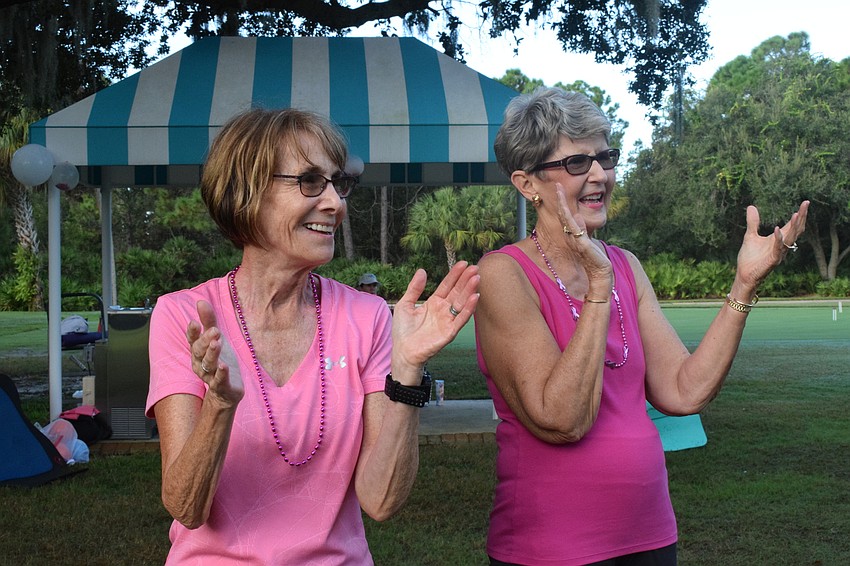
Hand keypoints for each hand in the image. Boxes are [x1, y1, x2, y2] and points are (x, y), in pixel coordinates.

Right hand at [186, 300, 243, 406]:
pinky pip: (220, 380)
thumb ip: (209, 321)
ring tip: (217, 343)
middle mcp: (200, 363)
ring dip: (212, 354)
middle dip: (205, 341)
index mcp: (198, 351)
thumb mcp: (216, 339)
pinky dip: (221, 374)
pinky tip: (224, 366)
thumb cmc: (220, 361)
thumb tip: (200, 301)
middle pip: (199, 351)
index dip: (193, 332)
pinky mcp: (222, 386)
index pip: (192, 340)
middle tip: (215, 330)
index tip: (194, 322)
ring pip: (208, 364)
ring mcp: (210, 376)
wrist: (226, 392)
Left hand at [390, 261, 479, 375]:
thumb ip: (414, 288)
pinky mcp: (450, 332)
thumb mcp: (405, 304)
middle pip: (457, 292)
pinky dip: (469, 309)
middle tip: (475, 268)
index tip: (463, 263)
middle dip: (466, 280)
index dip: (455, 275)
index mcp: (433, 303)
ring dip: (469, 291)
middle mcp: (443, 310)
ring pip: (461, 303)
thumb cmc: (402, 331)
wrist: (402, 352)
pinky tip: (474, 297)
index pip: (447, 285)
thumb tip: (422, 270)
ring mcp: (447, 321)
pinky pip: (461, 319)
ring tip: (476, 279)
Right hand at [537, 184, 612, 285]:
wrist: (601, 276)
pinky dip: (570, 218)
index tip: (559, 188)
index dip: (562, 202)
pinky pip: (575, 229)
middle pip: (563, 215)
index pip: (565, 216)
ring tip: (560, 191)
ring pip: (566, 219)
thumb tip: (579, 216)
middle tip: (557, 184)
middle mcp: (572, 237)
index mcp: (573, 235)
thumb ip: (582, 230)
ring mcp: (576, 240)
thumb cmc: (595, 260)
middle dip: (560, 199)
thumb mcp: (588, 241)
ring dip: (563, 205)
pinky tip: (570, 209)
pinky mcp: (582, 245)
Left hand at [735, 201, 809, 289]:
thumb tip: (751, 206)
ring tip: (796, 214)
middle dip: (801, 217)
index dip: (799, 214)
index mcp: (778, 239)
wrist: (744, 275)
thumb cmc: (749, 258)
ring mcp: (779, 253)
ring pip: (790, 238)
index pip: (792, 225)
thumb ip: (753, 222)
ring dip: (793, 226)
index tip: (805, 202)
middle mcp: (782, 245)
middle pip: (795, 230)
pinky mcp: (773, 260)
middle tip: (806, 204)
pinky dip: (778, 239)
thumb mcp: (750, 236)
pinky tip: (777, 229)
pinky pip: (778, 248)